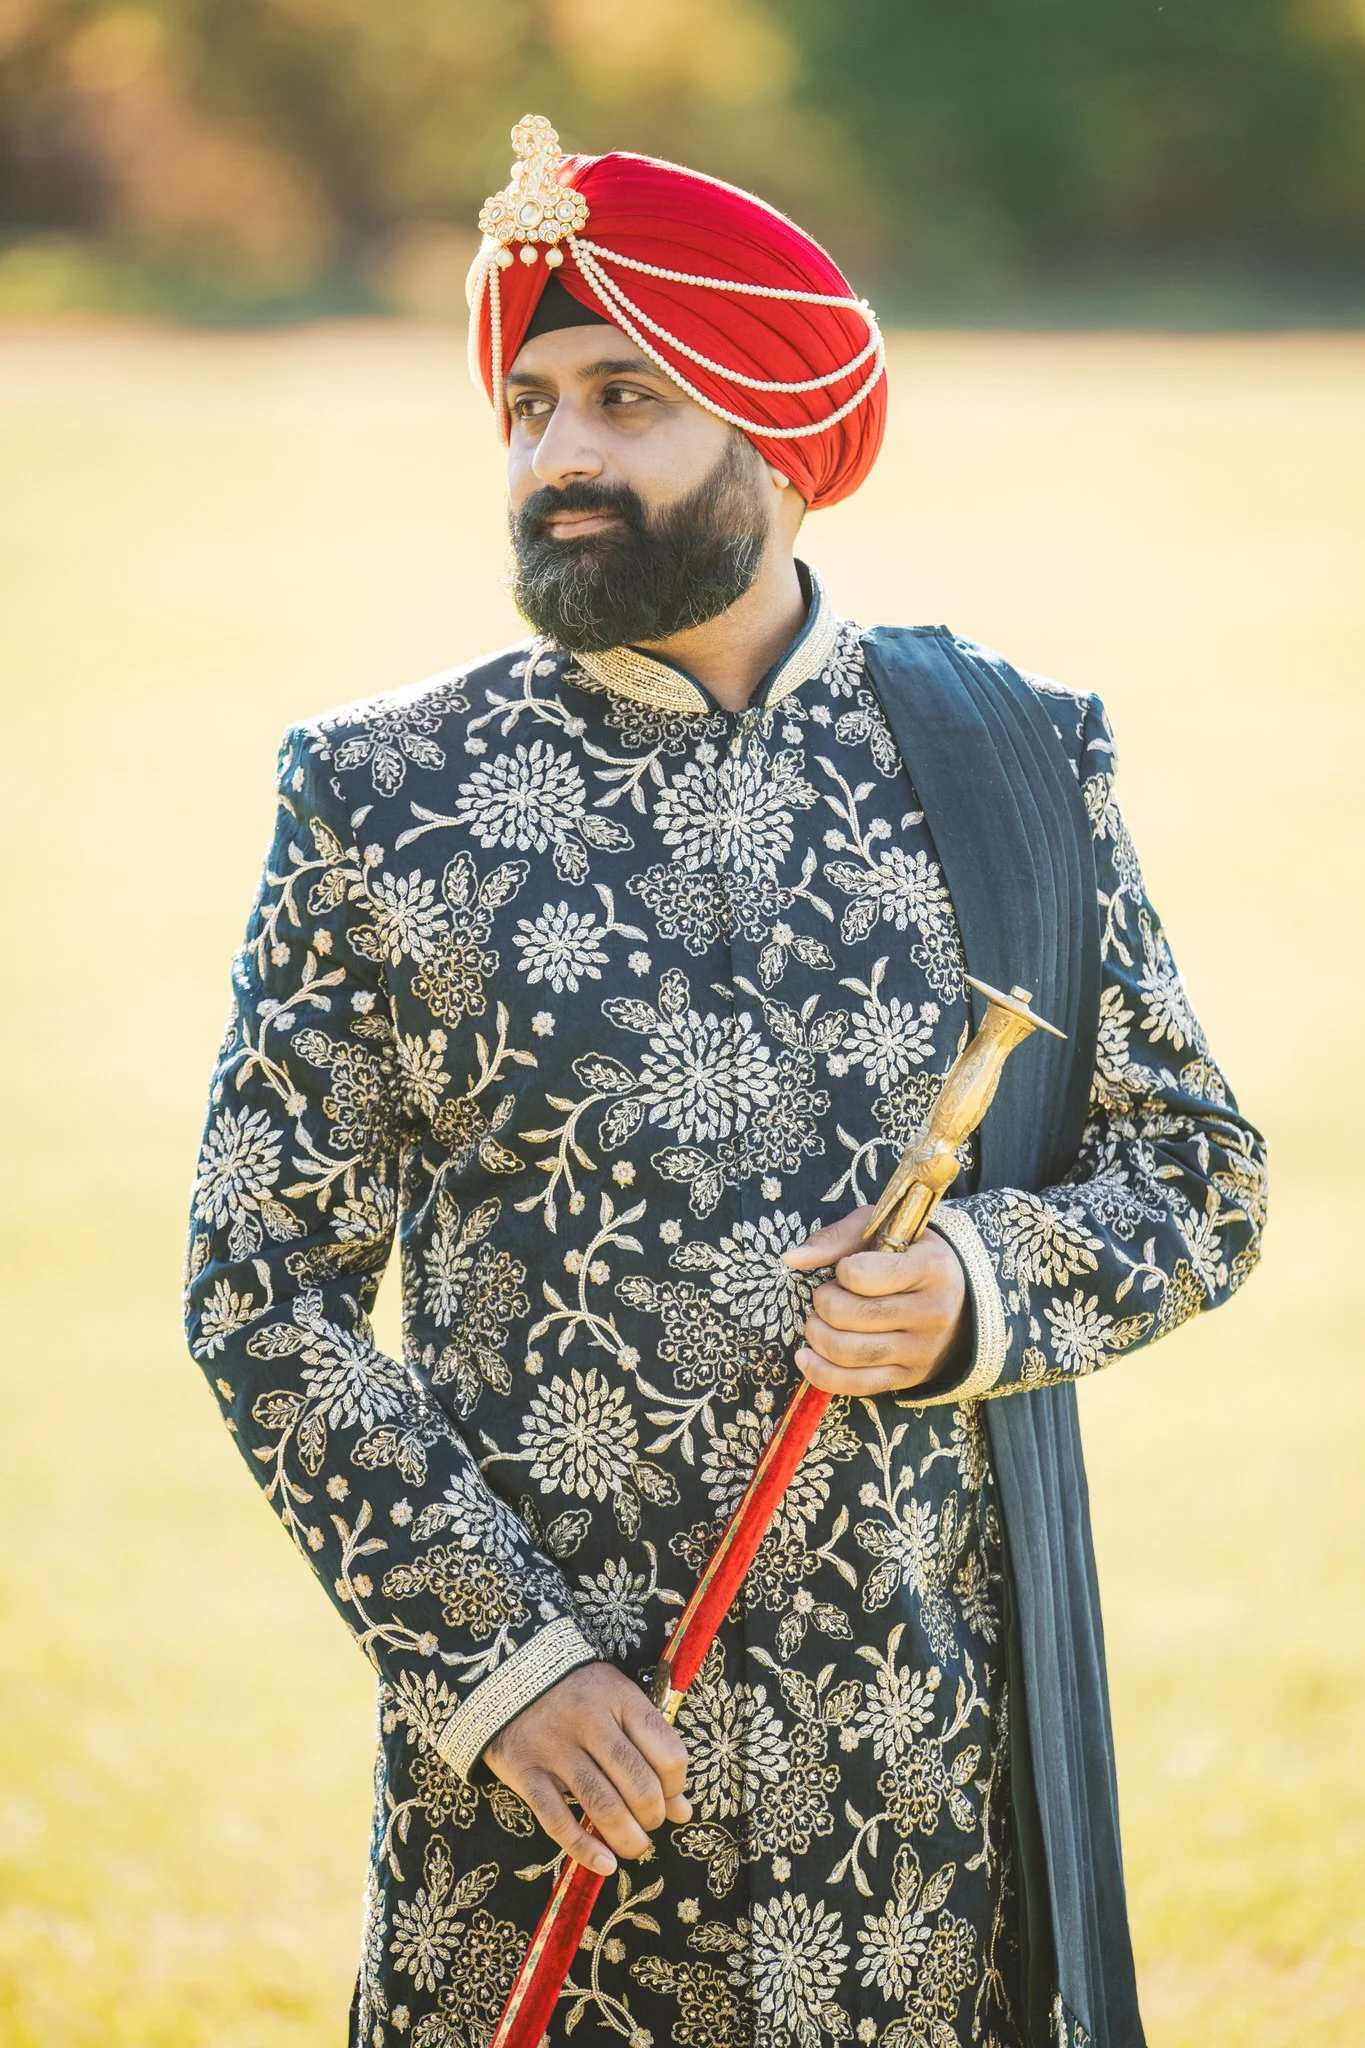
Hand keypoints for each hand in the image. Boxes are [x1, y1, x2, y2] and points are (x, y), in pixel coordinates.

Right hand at [483, 1662, 690, 1875]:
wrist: (507, 1678)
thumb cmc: (576, 1694)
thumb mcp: (618, 1704)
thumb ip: (652, 1750)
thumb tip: (683, 1811)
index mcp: (619, 1698)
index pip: (668, 1753)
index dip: (676, 1787)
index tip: (670, 1796)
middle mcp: (589, 1720)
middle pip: (638, 1784)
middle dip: (653, 1817)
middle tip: (649, 1824)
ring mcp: (555, 1748)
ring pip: (603, 1807)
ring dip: (627, 1839)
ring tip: (633, 1847)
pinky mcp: (525, 1772)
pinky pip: (558, 1821)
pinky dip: (585, 1849)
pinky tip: (605, 1864)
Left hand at [782, 1205, 967, 1395]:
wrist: (960, 1298)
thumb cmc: (911, 1256)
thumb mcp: (883, 1231)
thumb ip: (837, 1239)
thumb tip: (791, 1258)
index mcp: (930, 1267)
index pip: (861, 1275)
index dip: (842, 1271)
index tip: (848, 1269)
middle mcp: (932, 1312)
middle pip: (851, 1316)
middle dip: (823, 1304)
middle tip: (827, 1295)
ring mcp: (922, 1350)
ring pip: (849, 1353)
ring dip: (817, 1336)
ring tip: (819, 1321)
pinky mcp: (909, 1377)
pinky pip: (857, 1385)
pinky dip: (821, 1373)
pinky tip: (806, 1357)